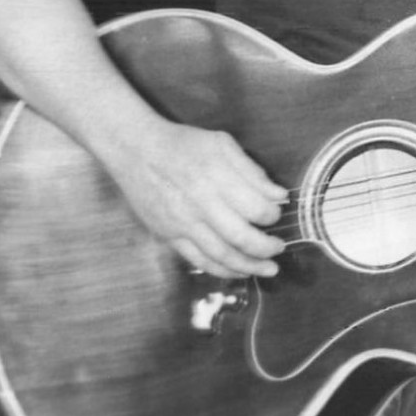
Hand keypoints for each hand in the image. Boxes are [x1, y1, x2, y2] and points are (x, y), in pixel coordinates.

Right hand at [103, 118, 288, 279]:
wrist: (136, 151)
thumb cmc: (184, 144)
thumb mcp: (222, 144)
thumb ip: (252, 171)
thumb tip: (279, 196)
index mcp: (216, 179)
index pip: (255, 208)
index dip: (273, 215)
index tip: (277, 213)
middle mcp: (200, 206)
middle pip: (241, 238)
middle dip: (267, 248)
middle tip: (280, 248)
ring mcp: (182, 225)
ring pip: (221, 256)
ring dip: (250, 267)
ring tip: (269, 269)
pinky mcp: (168, 237)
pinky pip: (199, 261)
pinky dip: (222, 270)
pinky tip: (239, 272)